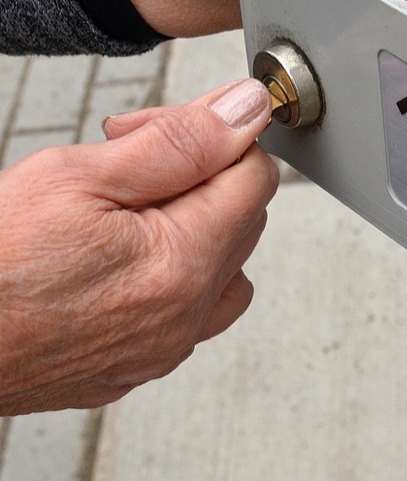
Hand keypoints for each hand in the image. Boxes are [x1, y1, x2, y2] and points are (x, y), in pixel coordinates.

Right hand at [0, 79, 277, 413]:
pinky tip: (111, 258)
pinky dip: (167, 276)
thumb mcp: (76, 175)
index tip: (161, 127)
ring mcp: (158, 350)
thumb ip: (178, 142)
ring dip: (191, 227)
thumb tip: (246, 111)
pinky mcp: (129, 369)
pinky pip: (182, 312)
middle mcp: (183, 317)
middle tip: (123, 159)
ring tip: (120, 210)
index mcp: (183, 264)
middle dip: (199, 176)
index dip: (214, 137)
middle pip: (242, 220)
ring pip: (221, 269)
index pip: (255, 178)